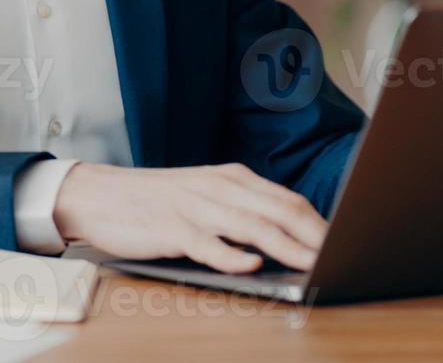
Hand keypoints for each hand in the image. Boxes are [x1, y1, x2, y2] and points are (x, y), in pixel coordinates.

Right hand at [52, 162, 327, 273]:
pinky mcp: (171, 228)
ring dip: (284, 245)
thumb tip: (287, 234)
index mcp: (233, 179)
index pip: (286, 199)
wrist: (99, 195)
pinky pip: (205, 243)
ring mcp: (195, 207)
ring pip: (249, 225)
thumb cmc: (158, 200)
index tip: (342, 239)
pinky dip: (230, 254)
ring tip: (310, 261)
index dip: (317, 221)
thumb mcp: (208, 195)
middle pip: (277, 211)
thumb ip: (244, 209)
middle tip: (339, 253)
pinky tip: (250, 264)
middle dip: (312, 234)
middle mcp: (220, 189)